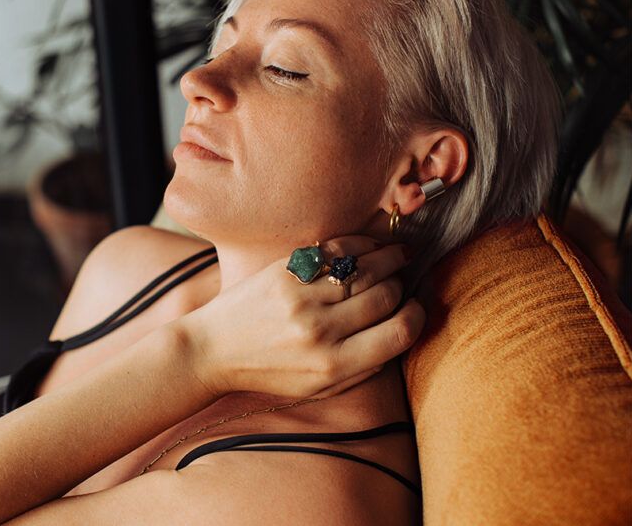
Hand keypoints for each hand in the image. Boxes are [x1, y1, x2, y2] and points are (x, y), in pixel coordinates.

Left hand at [180, 236, 424, 398]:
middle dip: (401, 285)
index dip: (417, 315)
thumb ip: (364, 366)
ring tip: (400, 254)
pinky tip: (371, 246)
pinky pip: (334, 251)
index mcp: (334, 364)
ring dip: (389, 257)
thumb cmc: (271, 370)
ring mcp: (300, 298)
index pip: (399, 332)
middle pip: (385, 295)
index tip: (416, 307)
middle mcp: (320, 331)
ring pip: (364, 268)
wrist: (214, 349)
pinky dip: (359, 244)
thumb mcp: (320, 387)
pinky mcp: (284, 272)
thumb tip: (402, 329)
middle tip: (403, 279)